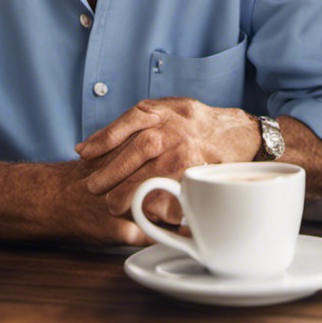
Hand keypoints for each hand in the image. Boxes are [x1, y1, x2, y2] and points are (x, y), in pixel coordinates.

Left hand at [75, 97, 259, 222]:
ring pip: (156, 171)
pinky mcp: (199, 174)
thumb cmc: (193, 124)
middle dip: (114, 169)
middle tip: (93, 187)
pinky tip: (144, 212)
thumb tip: (88, 145)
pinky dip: (159, 203)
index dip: (105, 137)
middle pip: (141, 147)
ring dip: (131, 191)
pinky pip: (177, 191)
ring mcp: (190, 152)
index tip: (85, 152)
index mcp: (165, 112)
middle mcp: (177, 129)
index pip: (131, 120)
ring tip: (113, 205)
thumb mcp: (165, 110)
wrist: (236, 133)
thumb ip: (132, 123)